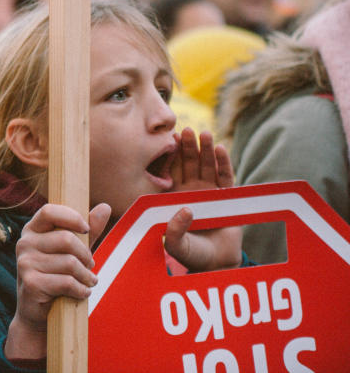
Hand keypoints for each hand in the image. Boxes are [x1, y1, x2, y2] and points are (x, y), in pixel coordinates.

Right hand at [5, 203, 111, 359]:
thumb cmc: (57, 276)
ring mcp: (25, 263)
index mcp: (32, 230)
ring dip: (86, 276)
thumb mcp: (72, 251)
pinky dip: (81, 289)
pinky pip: (66, 282)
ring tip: (88, 282)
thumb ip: (87, 230)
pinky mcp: (31, 283)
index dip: (71, 217)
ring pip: (69, 263)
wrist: (38, 313)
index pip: (49, 211)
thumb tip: (105, 206)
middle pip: (66, 239)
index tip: (86, 229)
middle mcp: (24, 243)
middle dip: (86, 255)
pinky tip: (83, 293)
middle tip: (90, 266)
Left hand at [164, 128, 241, 271]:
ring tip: (204, 134)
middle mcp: (191, 191)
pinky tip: (220, 148)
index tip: (168, 140)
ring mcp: (209, 192)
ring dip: (205, 150)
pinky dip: (223, 163)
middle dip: (187, 147)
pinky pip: (225, 176)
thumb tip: (184, 209)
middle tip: (185, 130)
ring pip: (206, 166)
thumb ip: (174, 231)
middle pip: (188, 164)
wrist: (217, 264)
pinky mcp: (227, 196)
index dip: (169, 157)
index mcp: (174, 197)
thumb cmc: (192, 255)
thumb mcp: (176, 245)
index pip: (170, 173)